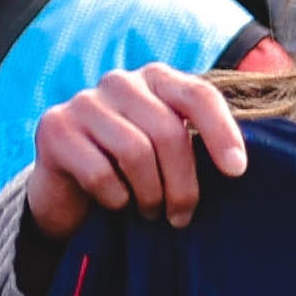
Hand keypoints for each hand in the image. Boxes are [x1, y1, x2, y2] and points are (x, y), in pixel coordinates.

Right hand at [21, 64, 248, 237]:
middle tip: (182, 217)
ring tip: (150, 213)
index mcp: (156, 79)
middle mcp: (119, 81)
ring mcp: (84, 102)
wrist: (68, 193)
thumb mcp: (170, 154)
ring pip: (135, 152)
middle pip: (168, 131)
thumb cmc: (133, 173)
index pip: (198, 95)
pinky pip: (100, 172)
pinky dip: (115, 199)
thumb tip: (241, 165)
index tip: (237, 172)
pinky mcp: (54, 129)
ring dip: (149, 195)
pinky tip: (116, 205)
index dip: (222, 132)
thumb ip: (200, 143)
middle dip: (182, 184)